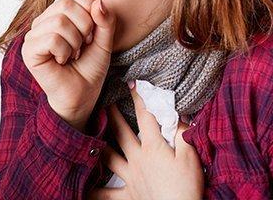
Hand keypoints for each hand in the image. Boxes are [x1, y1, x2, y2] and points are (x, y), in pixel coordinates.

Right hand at [20, 0, 116, 130]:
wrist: (82, 96)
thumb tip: (98, 1)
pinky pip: (52, 39)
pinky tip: (62, 61)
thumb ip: (105, 20)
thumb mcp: (105, 40)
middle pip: (67, 3)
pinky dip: (65, 51)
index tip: (91, 32)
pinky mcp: (29, 50)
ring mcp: (33, 34)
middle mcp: (43, 20)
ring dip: (75, 42)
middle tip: (83, 45)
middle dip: (84, 26)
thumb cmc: (90, 68)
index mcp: (58, 13)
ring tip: (73, 54)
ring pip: (60, 21)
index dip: (89, 8)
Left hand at [88, 81, 203, 199]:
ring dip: (100, 144)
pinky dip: (94, 191)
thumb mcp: (190, 156)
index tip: (132, 83)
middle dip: (113, 115)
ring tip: (88, 133)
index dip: (139, 98)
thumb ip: (183, 134)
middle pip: (121, 132)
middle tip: (105, 101)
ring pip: (109, 157)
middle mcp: (137, 159)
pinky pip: (107, 194)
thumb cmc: (186, 186)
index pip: (145, 117)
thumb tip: (178, 115)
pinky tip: (82, 187)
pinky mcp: (128, 195)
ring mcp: (130, 177)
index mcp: (153, 147)